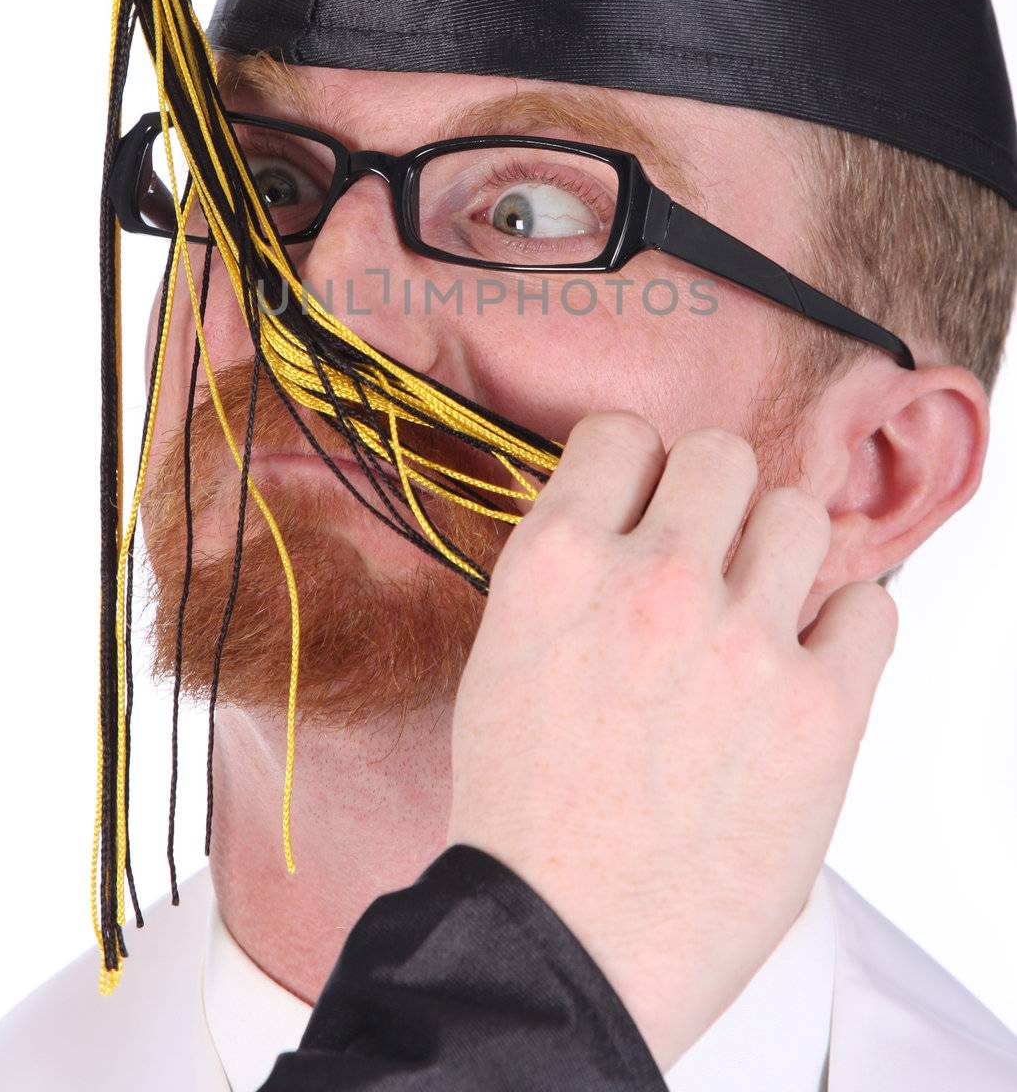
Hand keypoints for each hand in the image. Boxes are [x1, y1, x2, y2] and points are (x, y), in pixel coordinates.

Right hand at [446, 415, 897, 1072]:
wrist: (561, 943)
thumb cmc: (526, 818)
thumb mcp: (506, 657)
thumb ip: (572, 577)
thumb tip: (630, 529)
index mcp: (560, 564)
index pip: (621, 434)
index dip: (636, 468)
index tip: (646, 500)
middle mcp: (654, 582)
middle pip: (721, 455)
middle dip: (713, 498)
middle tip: (708, 556)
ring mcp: (743, 642)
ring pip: (799, 513)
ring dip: (780, 555)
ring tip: (759, 615)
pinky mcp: (821, 711)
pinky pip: (871, 608)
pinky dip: (845, 631)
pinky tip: (807, 669)